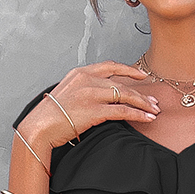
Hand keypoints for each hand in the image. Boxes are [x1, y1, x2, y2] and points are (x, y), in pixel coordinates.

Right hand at [26, 62, 160, 149]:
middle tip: (154, 100)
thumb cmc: (51, 115)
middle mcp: (87, 80)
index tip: (141, 76)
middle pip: (122, 83)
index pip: (110, 66)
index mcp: (80, 73)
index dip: (128, 70)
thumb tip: (99, 95)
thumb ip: (83, 89)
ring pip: (125, 95)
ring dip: (142, 103)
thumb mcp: (67, 93)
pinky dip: (137, 114)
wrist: (40, 126)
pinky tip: (147, 118)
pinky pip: (122, 111)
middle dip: (141, 92)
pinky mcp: (94, 110)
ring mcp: (91, 94)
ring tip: (154, 110)